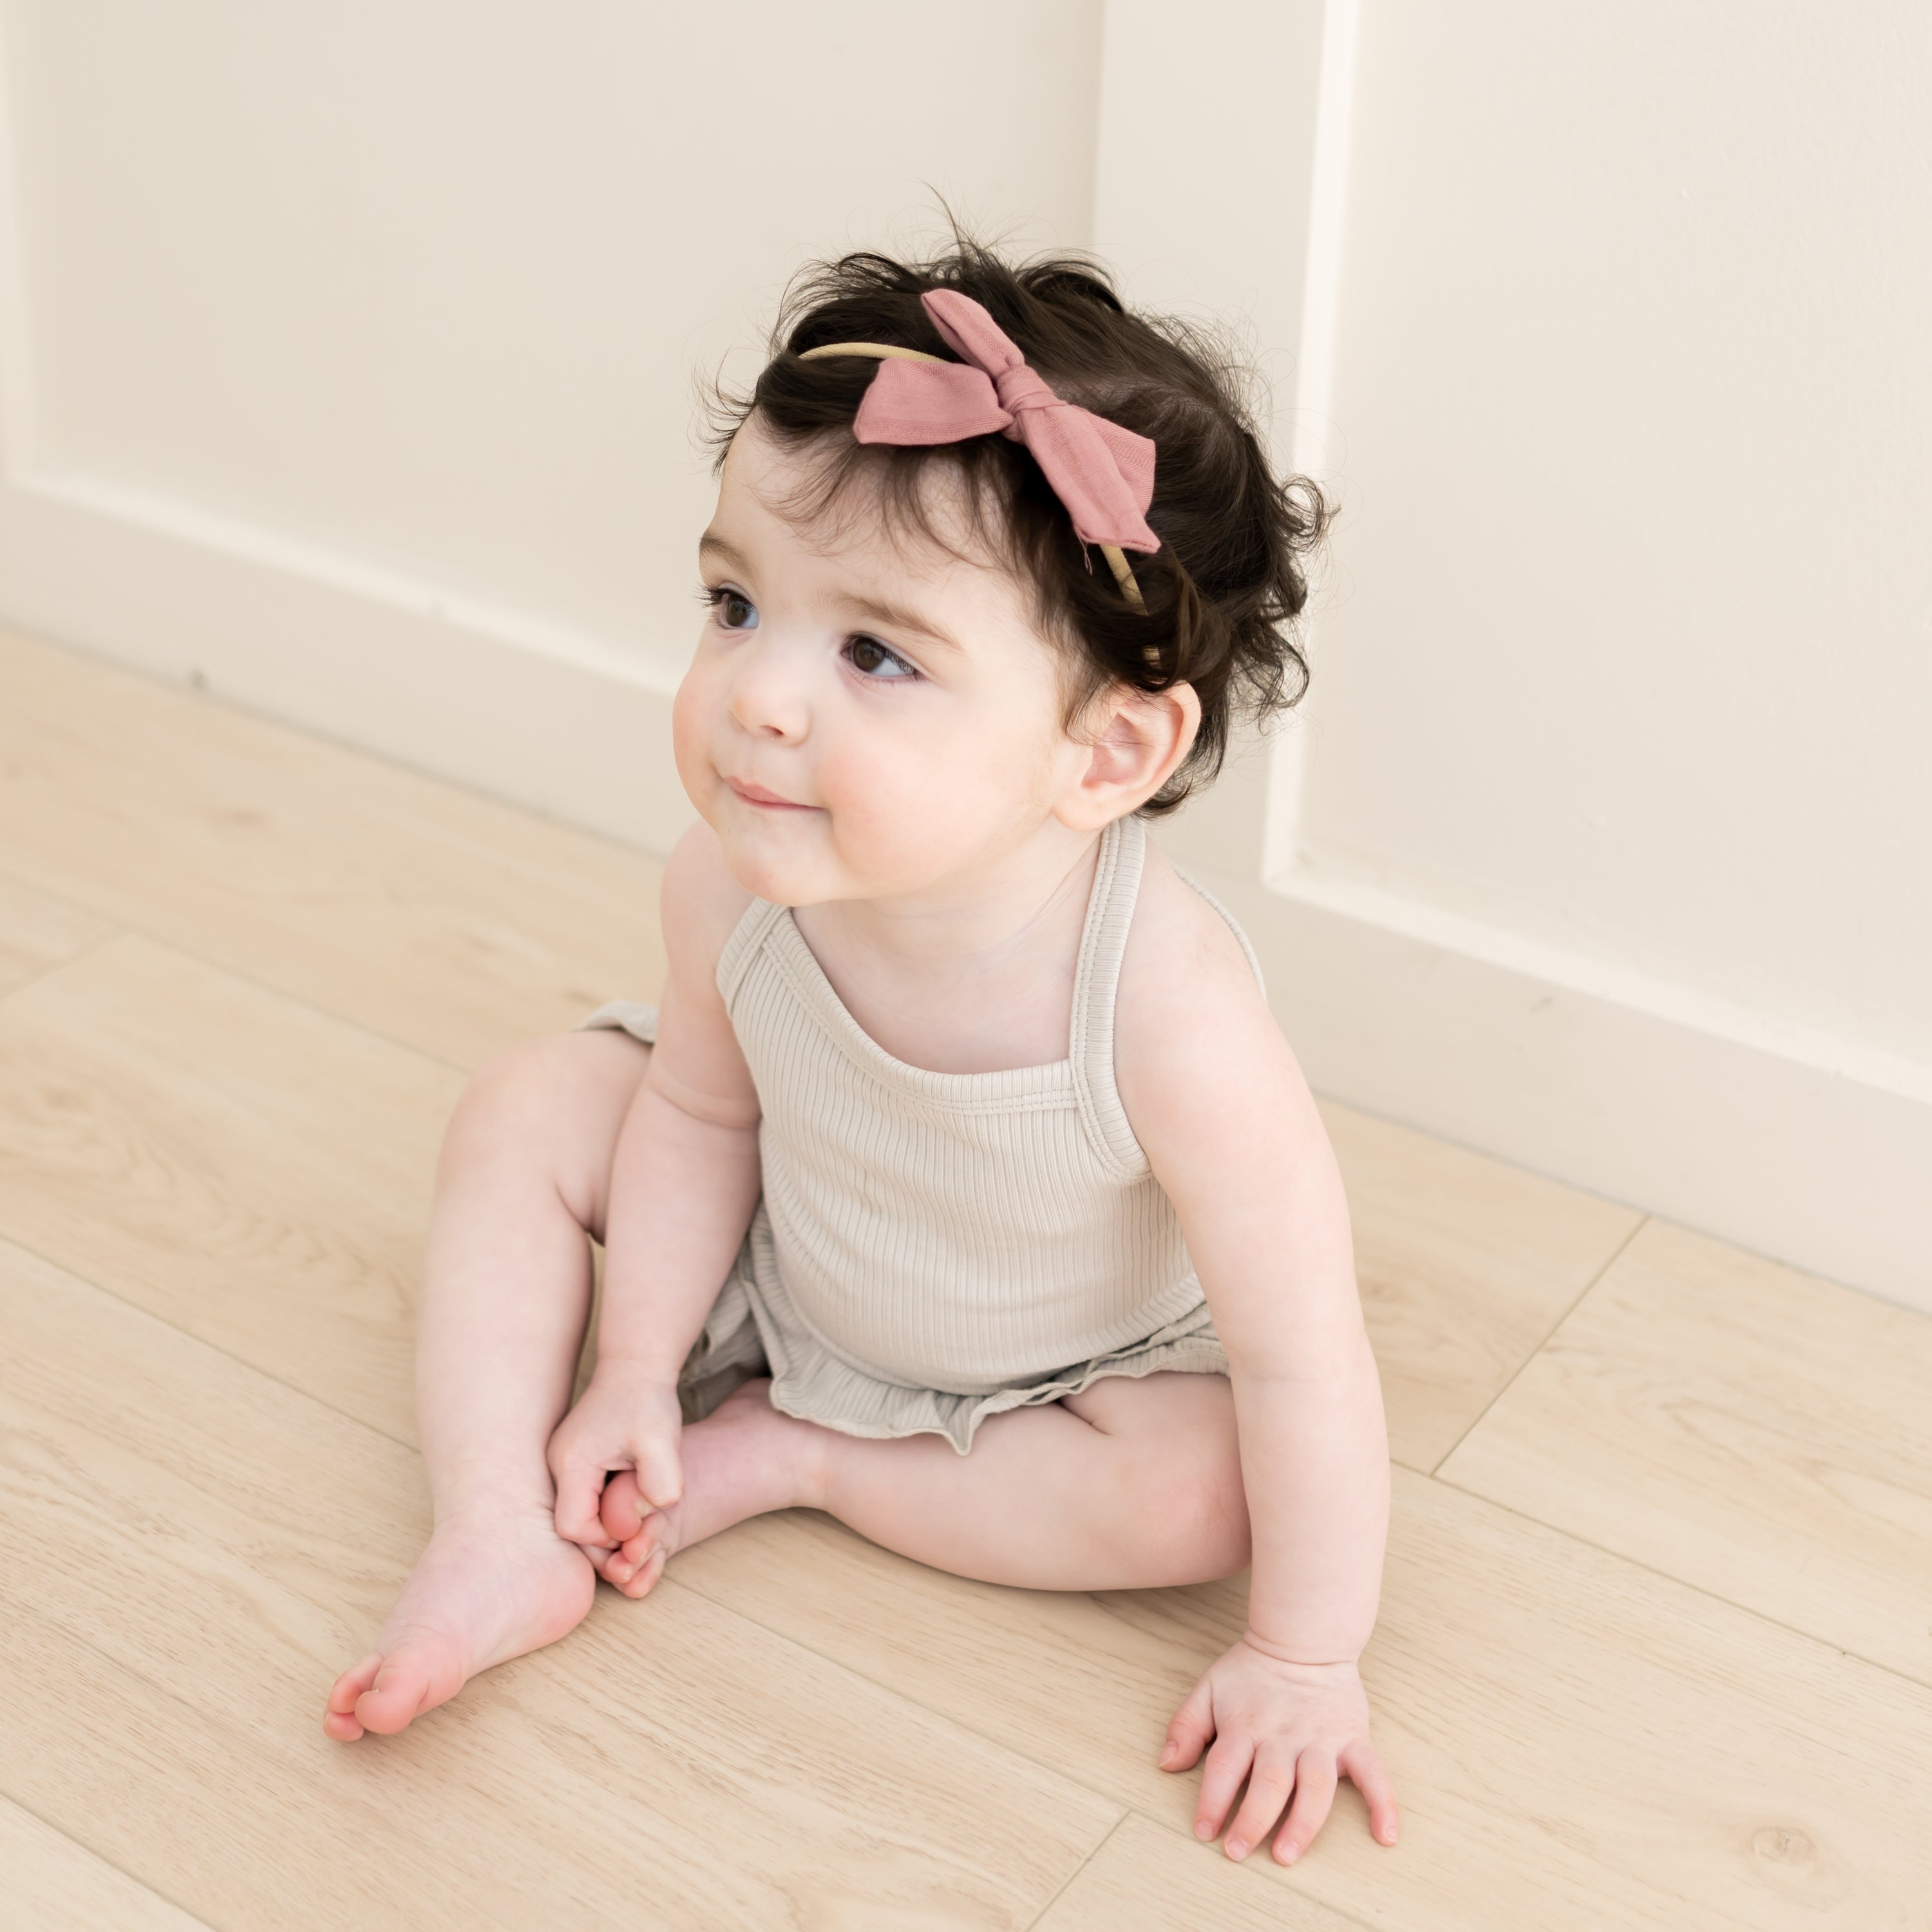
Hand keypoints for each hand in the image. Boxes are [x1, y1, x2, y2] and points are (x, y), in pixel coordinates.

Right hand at [546, 1358, 684, 1547]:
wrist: (635, 1369)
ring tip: (637, 1506)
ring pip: (575, 1512)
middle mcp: (555, 1465)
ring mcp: (559, 1462)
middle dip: (605, 1534)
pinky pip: (580, 1496)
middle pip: (569, 1525)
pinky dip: (603, 1504)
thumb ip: (662, 1481)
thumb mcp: (662, 1440)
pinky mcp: (570, 1460)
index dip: (606, 1537)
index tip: (638, 1524)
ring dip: (605, 1519)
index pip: (573, 1527)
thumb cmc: (648, 1402)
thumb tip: (654, 1513)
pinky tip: (628, 1493)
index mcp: (571, 1463)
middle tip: (640, 1525)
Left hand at [1161, 1638, 1397, 1863]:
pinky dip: (1382, 1804)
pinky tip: (1385, 1836)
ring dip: (1302, 1824)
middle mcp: (1283, 1737)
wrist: (1304, 1637)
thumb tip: (1166, 1764)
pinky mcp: (1352, 1739)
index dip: (1212, 1801)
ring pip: (1314, 1787)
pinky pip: (1373, 1773)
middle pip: (1268, 1783)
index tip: (1204, 1831)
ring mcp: (1320, 1740)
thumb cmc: (1253, 1670)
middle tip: (1237, 1852)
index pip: (1225, 1767)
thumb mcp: (1209, 1688)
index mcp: (1246, 1726)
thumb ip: (1185, 1726)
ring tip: (1287, 1854)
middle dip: (1252, 1821)